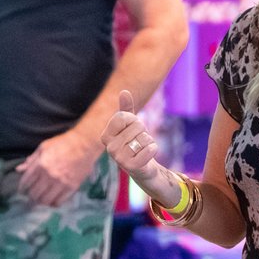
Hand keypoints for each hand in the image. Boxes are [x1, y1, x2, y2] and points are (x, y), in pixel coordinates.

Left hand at [18, 129, 98, 204]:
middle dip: (30, 197)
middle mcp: (49, 175)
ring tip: (40, 201)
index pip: (26, 182)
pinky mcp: (72, 187)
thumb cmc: (63, 143)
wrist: (84, 144)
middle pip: (35, 193)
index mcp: (41, 164)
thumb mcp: (44, 147)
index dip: (22, 188)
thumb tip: (19, 169)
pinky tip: (52, 202)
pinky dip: (54, 204)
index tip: (22, 190)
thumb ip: (31, 160)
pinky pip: (59, 201)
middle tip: (30, 198)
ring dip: (41, 202)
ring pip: (46, 200)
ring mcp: (61, 182)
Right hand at [101, 91, 182, 205]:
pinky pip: (150, 149)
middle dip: (143, 132)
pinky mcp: (132, 167)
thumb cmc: (135, 143)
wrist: (143, 167)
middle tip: (139, 142)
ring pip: (144, 137)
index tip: (132, 130)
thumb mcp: (131, 125)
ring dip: (148, 141)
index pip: (122, 116)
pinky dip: (153, 149)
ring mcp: (119, 158)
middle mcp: (109, 147)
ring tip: (142, 149)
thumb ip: (126, 109)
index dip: (133, 120)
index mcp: (105, 135)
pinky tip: (147, 156)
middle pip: (136, 126)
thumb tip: (124, 91)